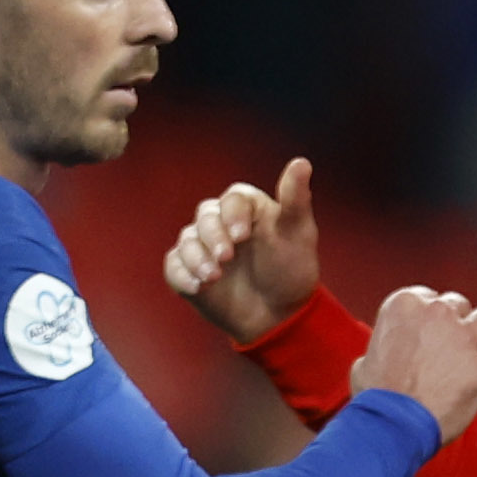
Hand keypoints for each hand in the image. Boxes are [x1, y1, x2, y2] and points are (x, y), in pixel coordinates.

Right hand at [163, 157, 321, 344]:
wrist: (279, 313)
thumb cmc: (291, 269)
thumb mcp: (299, 234)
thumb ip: (295, 199)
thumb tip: (302, 162)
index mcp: (246, 206)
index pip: (233, 200)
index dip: (234, 215)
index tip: (243, 235)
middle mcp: (220, 221)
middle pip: (206, 217)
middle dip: (214, 236)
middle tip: (227, 258)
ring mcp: (202, 246)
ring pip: (188, 241)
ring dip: (197, 258)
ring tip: (213, 278)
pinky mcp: (188, 270)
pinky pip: (174, 267)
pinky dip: (181, 276)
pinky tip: (196, 288)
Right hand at [354, 286, 476, 440]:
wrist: (390, 425)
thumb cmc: (375, 398)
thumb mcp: (366, 361)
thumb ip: (383, 348)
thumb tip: (381, 357)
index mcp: (405, 305)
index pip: (430, 298)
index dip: (436, 318)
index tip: (437, 334)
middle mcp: (436, 312)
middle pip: (460, 306)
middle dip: (460, 325)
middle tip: (457, 347)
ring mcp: (462, 336)